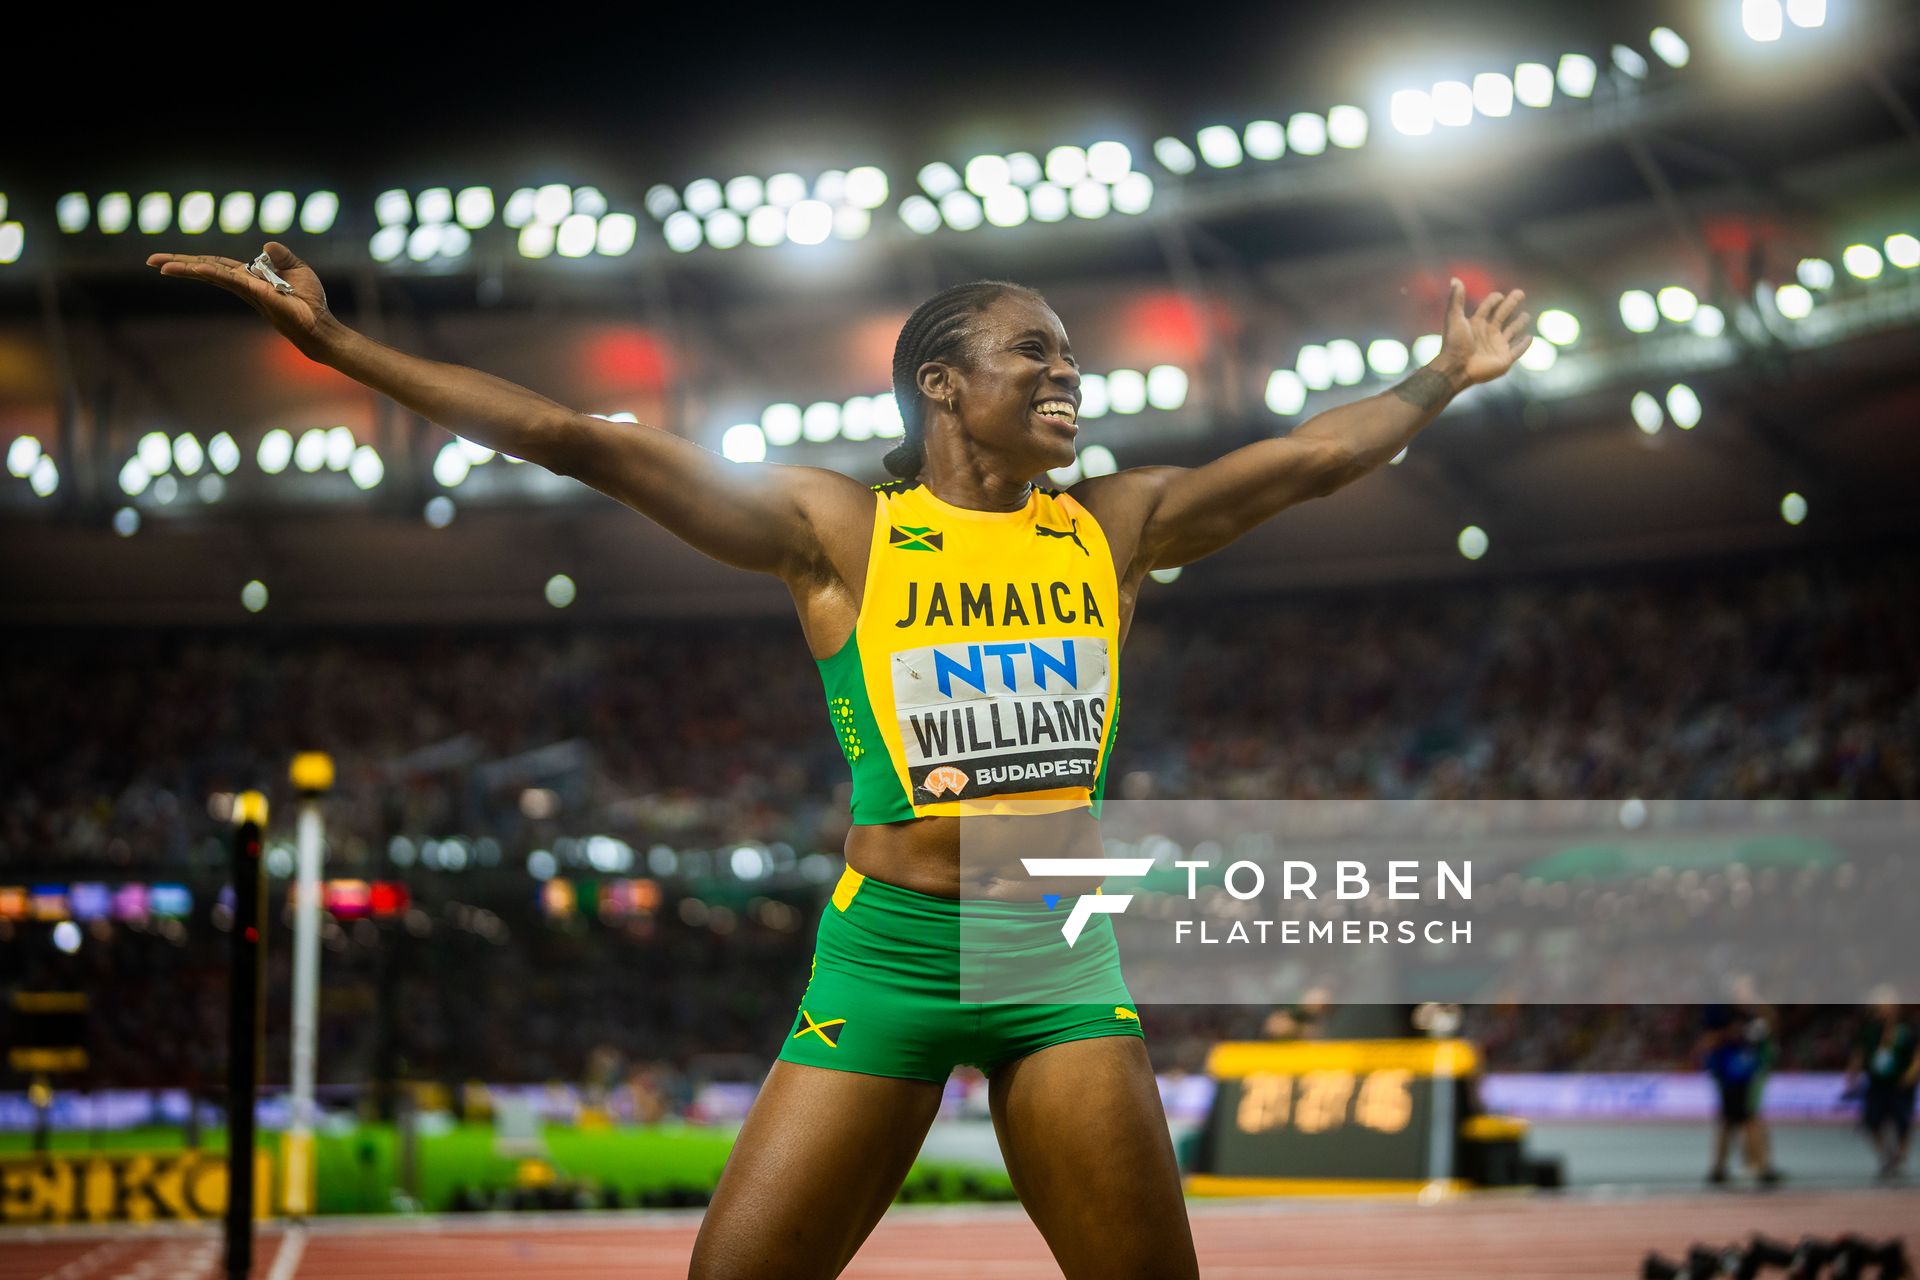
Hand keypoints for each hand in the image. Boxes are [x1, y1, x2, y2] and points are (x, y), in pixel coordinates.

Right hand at [145, 241, 333, 355]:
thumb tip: (266, 245)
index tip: (168, 259)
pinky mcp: (259, 295)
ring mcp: (248, 290)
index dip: (194, 260)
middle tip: (151, 261)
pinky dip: (215, 272)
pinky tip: (198, 268)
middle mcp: (243, 284)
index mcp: (248, 277)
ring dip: (187, 268)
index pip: (216, 265)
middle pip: (206, 269)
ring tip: (162, 266)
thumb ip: (282, 255)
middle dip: (179, 264)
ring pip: (213, 274)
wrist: (320, 325)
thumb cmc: (309, 301)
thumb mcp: (297, 269)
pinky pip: (233, 280)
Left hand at [1435, 277, 1532, 386]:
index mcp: (1476, 324)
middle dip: (1511, 304)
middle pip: (1502, 316)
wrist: (1456, 368)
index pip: (1488, 308)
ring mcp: (1496, 347)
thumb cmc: (1454, 344)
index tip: (1499, 295)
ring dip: (1519, 324)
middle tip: (1520, 293)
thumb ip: (1456, 299)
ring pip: (1511, 332)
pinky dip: (1524, 345)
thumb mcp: (1454, 318)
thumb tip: (1454, 279)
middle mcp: (1487, 334)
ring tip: (1526, 315)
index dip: (1493, 300)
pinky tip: (1530, 338)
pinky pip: (1517, 351)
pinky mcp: (1504, 359)